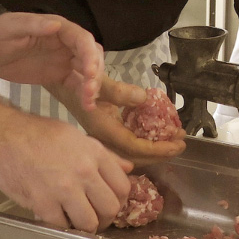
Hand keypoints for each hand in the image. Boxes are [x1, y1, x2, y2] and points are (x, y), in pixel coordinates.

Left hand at [0, 13, 103, 111]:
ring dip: (93, 85)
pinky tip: (87, 106)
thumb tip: (56, 25)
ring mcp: (64, 60)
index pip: (82, 40)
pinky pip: (77, 84)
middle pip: (91, 56)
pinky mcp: (58, 75)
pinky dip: (84, 94)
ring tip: (88, 102)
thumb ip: (33, 25)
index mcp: (59, 28)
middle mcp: (66, 43)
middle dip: (95, 73)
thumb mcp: (10, 27)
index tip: (88, 72)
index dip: (90, 55)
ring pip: (88, 71)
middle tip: (89, 91)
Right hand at [0, 111, 132, 231]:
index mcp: (94, 154)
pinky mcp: (43, 204)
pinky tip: (56, 217)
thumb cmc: (38, 134)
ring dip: (85, 227)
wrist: (4, 137)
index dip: (119, 199)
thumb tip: (128, 168)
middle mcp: (84, 172)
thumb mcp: (77, 136)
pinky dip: (60, 226)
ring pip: (90, 223)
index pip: (123, 186)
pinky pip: (62, 226)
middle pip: (111, 208)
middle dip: (105, 217)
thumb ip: (104, 155)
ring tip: (76, 220)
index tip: (109, 202)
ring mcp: (64, 189)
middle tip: (95, 216)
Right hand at [53, 76, 185, 165]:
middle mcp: (102, 139)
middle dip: (160, 152)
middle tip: (181, 143)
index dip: (159, 147)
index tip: (179, 142)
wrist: (57, 88)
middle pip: (135, 157)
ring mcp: (102, 140)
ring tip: (172, 140)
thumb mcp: (97, 81)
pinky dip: (142, 144)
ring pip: (131, 154)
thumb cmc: (76, 81)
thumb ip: (120, 92)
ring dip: (153, 149)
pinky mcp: (103, 136)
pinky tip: (153, 136)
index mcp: (103, 129)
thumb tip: (145, 98)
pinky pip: (125, 147)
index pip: (135, 146)